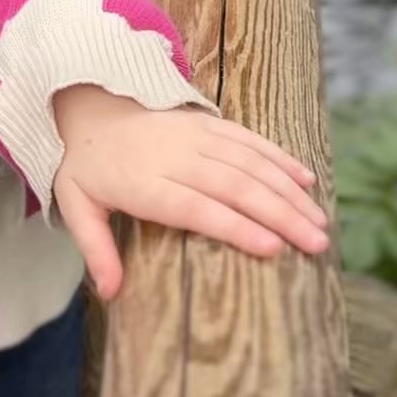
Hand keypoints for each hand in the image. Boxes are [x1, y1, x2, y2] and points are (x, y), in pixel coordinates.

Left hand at [53, 87, 327, 300]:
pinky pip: (249, 139)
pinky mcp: (207, 121)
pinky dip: (280, 158)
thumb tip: (110, 294)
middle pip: (235, 187)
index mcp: (144, 184)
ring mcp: (195, 135)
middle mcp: (176, 157)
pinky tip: (306, 180)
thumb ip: (95, 249)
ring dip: (289, 191)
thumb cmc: (85, 165)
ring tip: (320, 222)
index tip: (272, 248)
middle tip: (316, 244)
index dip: (236, 227)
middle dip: (280, 215)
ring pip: (250, 163)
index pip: (197, 208)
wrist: (86, 103)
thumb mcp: (76, 206)